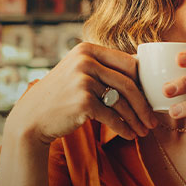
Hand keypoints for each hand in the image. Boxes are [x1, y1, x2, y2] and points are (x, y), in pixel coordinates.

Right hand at [6, 42, 157, 144]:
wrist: (32, 118)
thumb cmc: (61, 96)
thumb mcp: (79, 73)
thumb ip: (103, 68)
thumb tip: (140, 68)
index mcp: (88, 49)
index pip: (129, 64)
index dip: (144, 84)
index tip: (151, 100)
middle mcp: (85, 61)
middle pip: (129, 84)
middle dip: (144, 106)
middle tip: (153, 121)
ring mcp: (83, 80)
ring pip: (122, 103)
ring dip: (136, 120)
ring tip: (144, 132)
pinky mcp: (83, 101)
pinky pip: (112, 117)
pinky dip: (124, 128)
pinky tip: (130, 136)